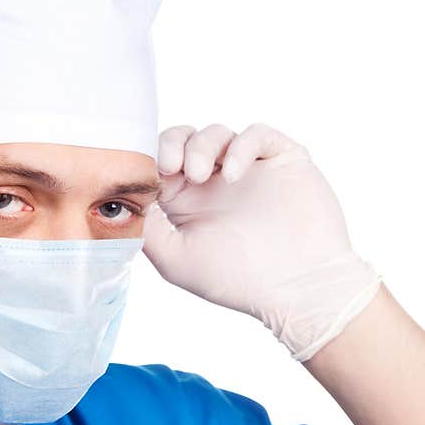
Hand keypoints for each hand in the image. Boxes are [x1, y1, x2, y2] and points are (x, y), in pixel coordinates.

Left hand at [142, 123, 380, 360]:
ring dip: (202, 147)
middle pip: (184, 139)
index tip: (147, 175)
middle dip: (171, 143)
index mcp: (186, 201)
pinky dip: (242, 146)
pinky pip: (258, 134)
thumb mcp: (176, 258)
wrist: (299, 290)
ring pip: (217, 133)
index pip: (159, 163)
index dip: (149, 160)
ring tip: (202, 176)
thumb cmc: (237, 281)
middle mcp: (215, 181)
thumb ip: (147, 227)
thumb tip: (125, 200)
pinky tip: (234, 174)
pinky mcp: (281, 161)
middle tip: (170, 167)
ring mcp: (248, 168)